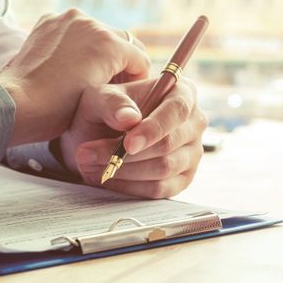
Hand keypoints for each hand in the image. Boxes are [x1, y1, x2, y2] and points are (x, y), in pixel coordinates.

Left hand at [0, 10, 149, 145]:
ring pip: (97, 35)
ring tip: (86, 79)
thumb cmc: (57, 111)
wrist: (14, 105)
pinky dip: (76, 46)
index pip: (140, 58)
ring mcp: (66, 20)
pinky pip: (74, 31)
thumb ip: (126, 97)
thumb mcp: (100, 103)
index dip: (137, 80)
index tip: (128, 96)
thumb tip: (140, 113)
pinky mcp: (48, 22)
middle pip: (120, 43)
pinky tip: (68, 67)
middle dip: (119, 64)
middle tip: (109, 88)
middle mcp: (90, 22)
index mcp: (108, 42)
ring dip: (98, 53)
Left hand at [57, 77, 207, 197]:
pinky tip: (108, 177)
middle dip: (127, 154)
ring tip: (90, 164)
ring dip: (123, 170)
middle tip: (88, 155)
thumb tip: (129, 119)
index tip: (128, 144)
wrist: (101, 134)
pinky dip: (130, 186)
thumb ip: (112, 103)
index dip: (154, 129)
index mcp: (182, 92)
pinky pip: (159, 189)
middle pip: (169, 144)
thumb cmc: (106, 110)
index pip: (177, 111)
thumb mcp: (99, 98)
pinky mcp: (183, 178)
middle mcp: (194, 122)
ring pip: (163, 168)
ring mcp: (192, 152)